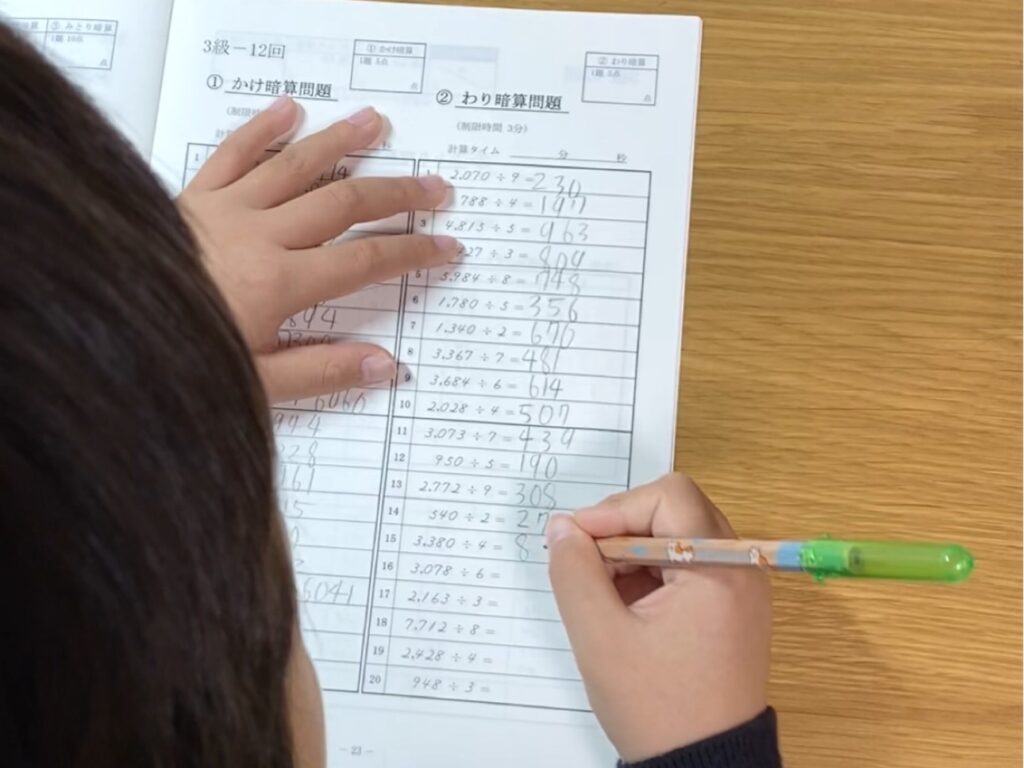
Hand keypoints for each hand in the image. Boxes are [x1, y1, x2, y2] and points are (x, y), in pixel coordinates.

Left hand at [178, 96, 458, 402]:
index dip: (412, 253)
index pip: (365, 261)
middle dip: (396, 194)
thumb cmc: (175, 356)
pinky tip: (289, 110)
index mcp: (280, 285)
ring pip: (296, 167)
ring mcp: (225, 210)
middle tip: (434, 186)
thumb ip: (322, 372)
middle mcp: (260, 237)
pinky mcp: (192, 197)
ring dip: (341, 143)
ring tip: (375, 125)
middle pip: (344, 205)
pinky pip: (232, 154)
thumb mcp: (254, 383)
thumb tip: (385, 365)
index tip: (445, 247)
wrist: (99, 325)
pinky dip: (261, 129)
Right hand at [546, 474, 771, 761]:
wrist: (705, 767)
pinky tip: (627, 608)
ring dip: (635, 552)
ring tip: (604, 594)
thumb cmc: (658, 708)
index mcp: (719, 568)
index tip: (576, 541)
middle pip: (676, 509)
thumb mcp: (600, 637)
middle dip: (623, 529)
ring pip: (680, 535)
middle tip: (587, 565)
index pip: (667, 496)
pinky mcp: (734, 607)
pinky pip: (691, 564)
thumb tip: (563, 529)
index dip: (614, 510)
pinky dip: (654, 573)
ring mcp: (742, 588)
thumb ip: (574, 572)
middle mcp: (741, 568)